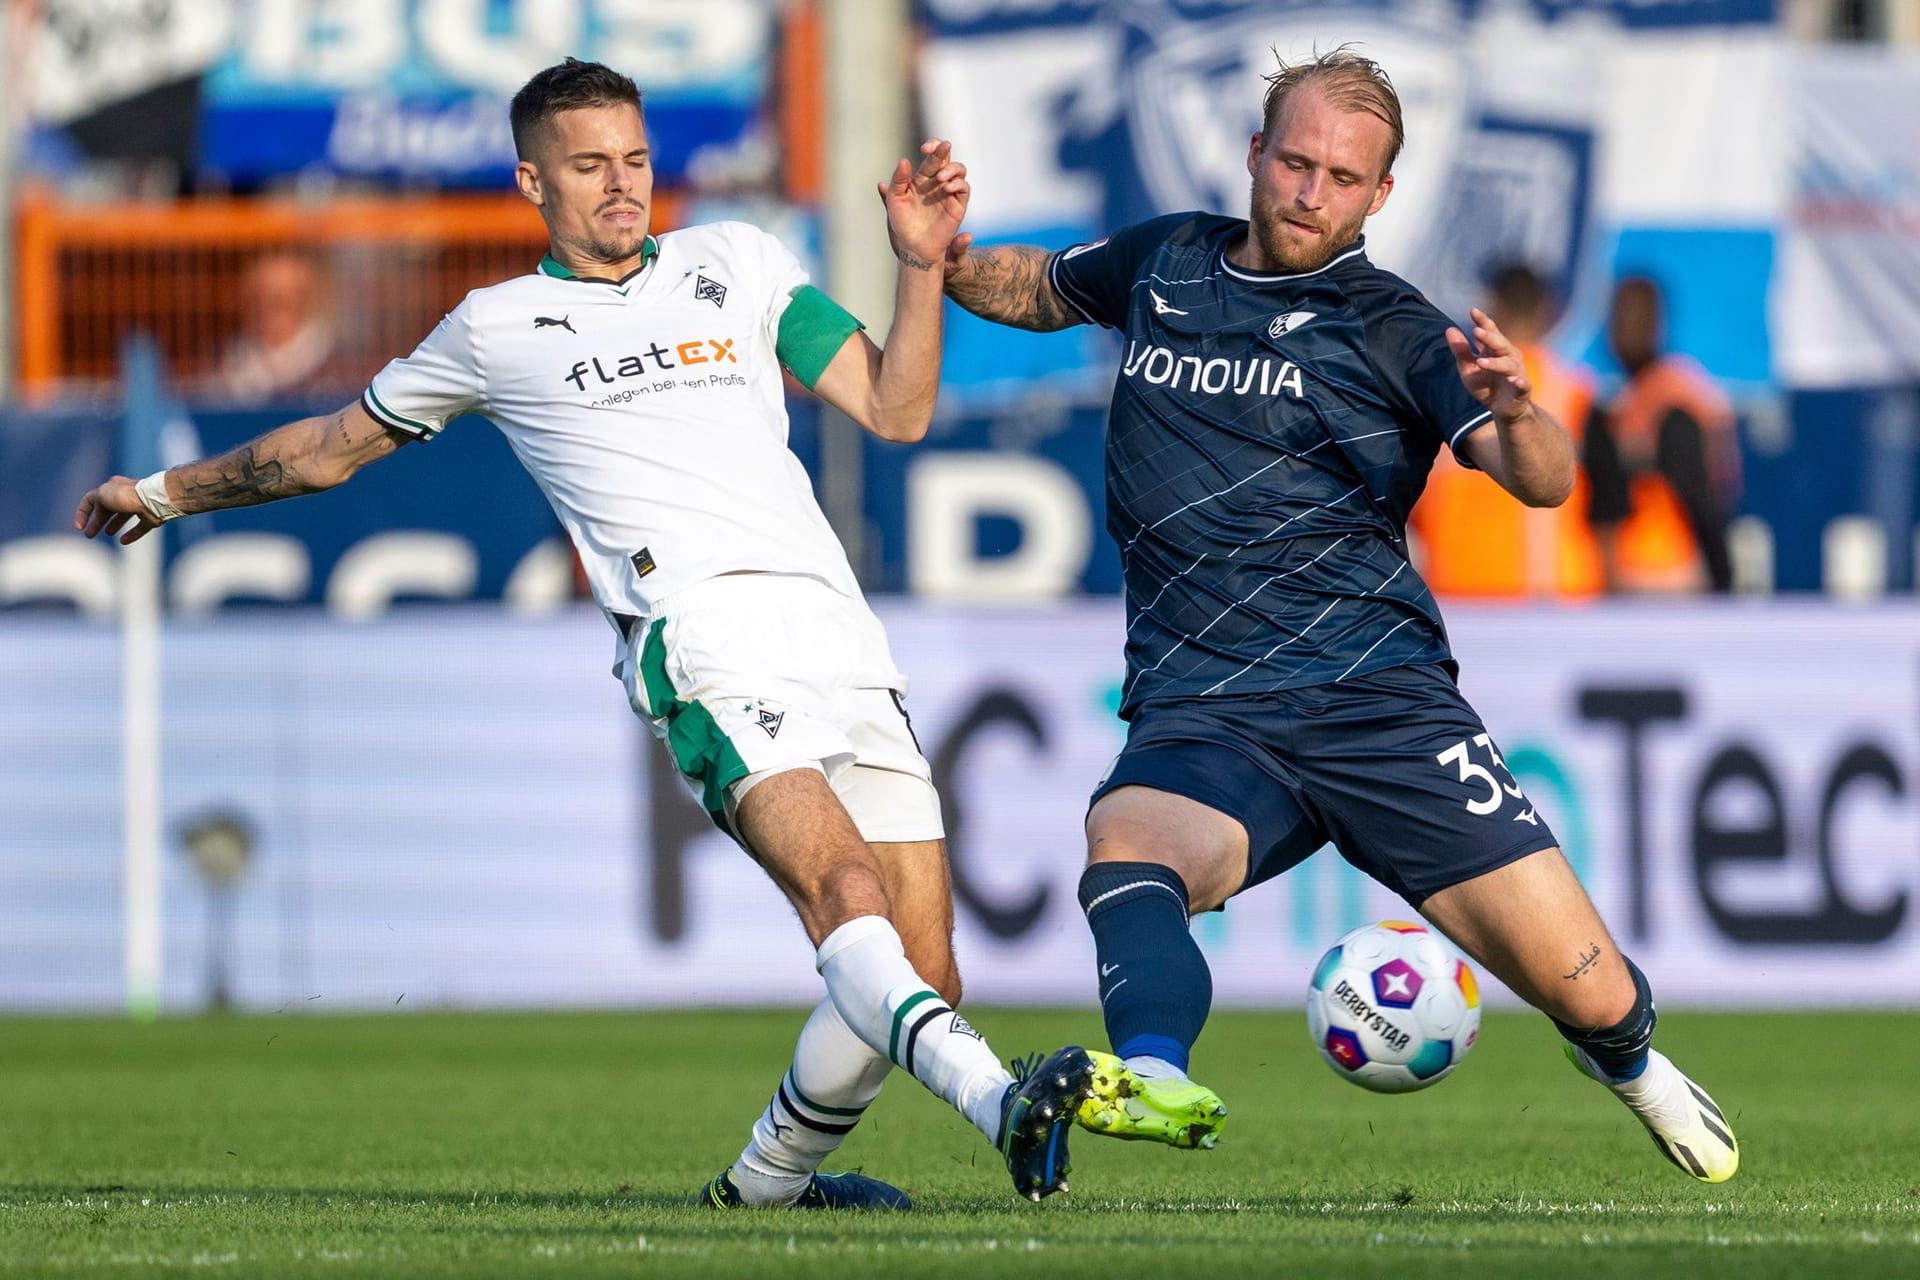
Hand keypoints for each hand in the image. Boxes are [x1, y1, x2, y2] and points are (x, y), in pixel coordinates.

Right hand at [75, 475, 163, 544]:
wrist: (154, 499)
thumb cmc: (125, 495)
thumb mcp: (101, 495)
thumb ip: (94, 502)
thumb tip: (97, 512)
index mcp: (112, 487)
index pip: (91, 499)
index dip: (82, 513)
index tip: (79, 527)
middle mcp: (125, 495)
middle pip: (108, 510)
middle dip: (97, 522)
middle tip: (89, 535)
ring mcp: (139, 506)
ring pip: (124, 516)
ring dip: (113, 525)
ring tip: (107, 534)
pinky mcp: (151, 518)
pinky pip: (140, 527)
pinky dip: (131, 534)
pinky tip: (123, 541)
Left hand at [877, 138, 968, 271]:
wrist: (914, 246)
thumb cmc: (902, 224)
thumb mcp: (894, 200)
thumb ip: (898, 180)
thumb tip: (905, 160)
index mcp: (922, 178)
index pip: (931, 156)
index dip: (932, 146)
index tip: (924, 148)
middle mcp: (937, 182)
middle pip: (946, 158)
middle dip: (943, 150)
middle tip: (942, 147)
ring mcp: (949, 192)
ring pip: (959, 170)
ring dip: (952, 168)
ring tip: (941, 178)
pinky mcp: (958, 204)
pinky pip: (964, 188)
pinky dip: (958, 183)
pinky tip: (946, 187)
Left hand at [1445, 308, 1532, 425]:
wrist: (1502, 409)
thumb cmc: (1486, 385)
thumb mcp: (1468, 369)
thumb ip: (1461, 351)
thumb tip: (1449, 329)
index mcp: (1496, 350)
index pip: (1491, 331)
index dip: (1483, 321)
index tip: (1473, 311)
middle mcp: (1510, 357)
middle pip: (1501, 344)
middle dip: (1490, 337)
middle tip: (1476, 331)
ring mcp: (1517, 373)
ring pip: (1509, 364)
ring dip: (1496, 363)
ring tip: (1481, 362)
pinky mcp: (1522, 390)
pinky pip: (1523, 385)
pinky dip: (1520, 382)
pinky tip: (1514, 380)